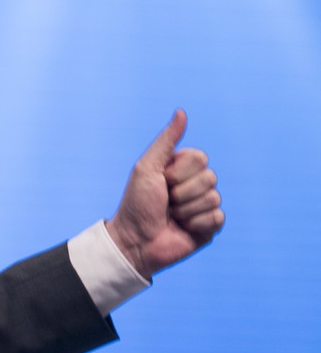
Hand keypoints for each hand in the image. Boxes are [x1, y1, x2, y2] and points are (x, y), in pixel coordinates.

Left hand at [105, 110, 224, 277]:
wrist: (135, 240)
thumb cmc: (136, 203)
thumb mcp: (146, 168)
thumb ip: (166, 141)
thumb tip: (181, 112)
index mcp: (182, 169)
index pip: (201, 158)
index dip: (179, 171)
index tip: (161, 181)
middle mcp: (195, 185)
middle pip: (210, 177)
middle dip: (182, 191)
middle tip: (166, 202)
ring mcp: (204, 206)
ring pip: (214, 198)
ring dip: (186, 209)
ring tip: (172, 216)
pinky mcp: (210, 227)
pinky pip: (217, 218)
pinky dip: (196, 224)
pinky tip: (183, 228)